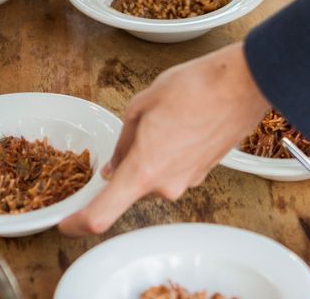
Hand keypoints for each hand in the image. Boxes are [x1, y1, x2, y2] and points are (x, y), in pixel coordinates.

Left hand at [59, 42, 268, 235]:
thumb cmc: (196, 88)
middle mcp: (167, 185)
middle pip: (132, 186)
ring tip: (167, 116)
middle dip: (128, 161)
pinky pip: (175, 169)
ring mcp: (189, 181)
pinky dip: (171, 152)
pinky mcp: (205, 172)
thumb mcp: (143, 105)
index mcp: (144, 170)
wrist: (243, 84)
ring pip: (155, 176)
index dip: (77, 223)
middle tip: (140, 125)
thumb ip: (123, 142)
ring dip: (152, 154)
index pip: (101, 215)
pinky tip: (182, 123)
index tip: (66, 222)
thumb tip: (116, 163)